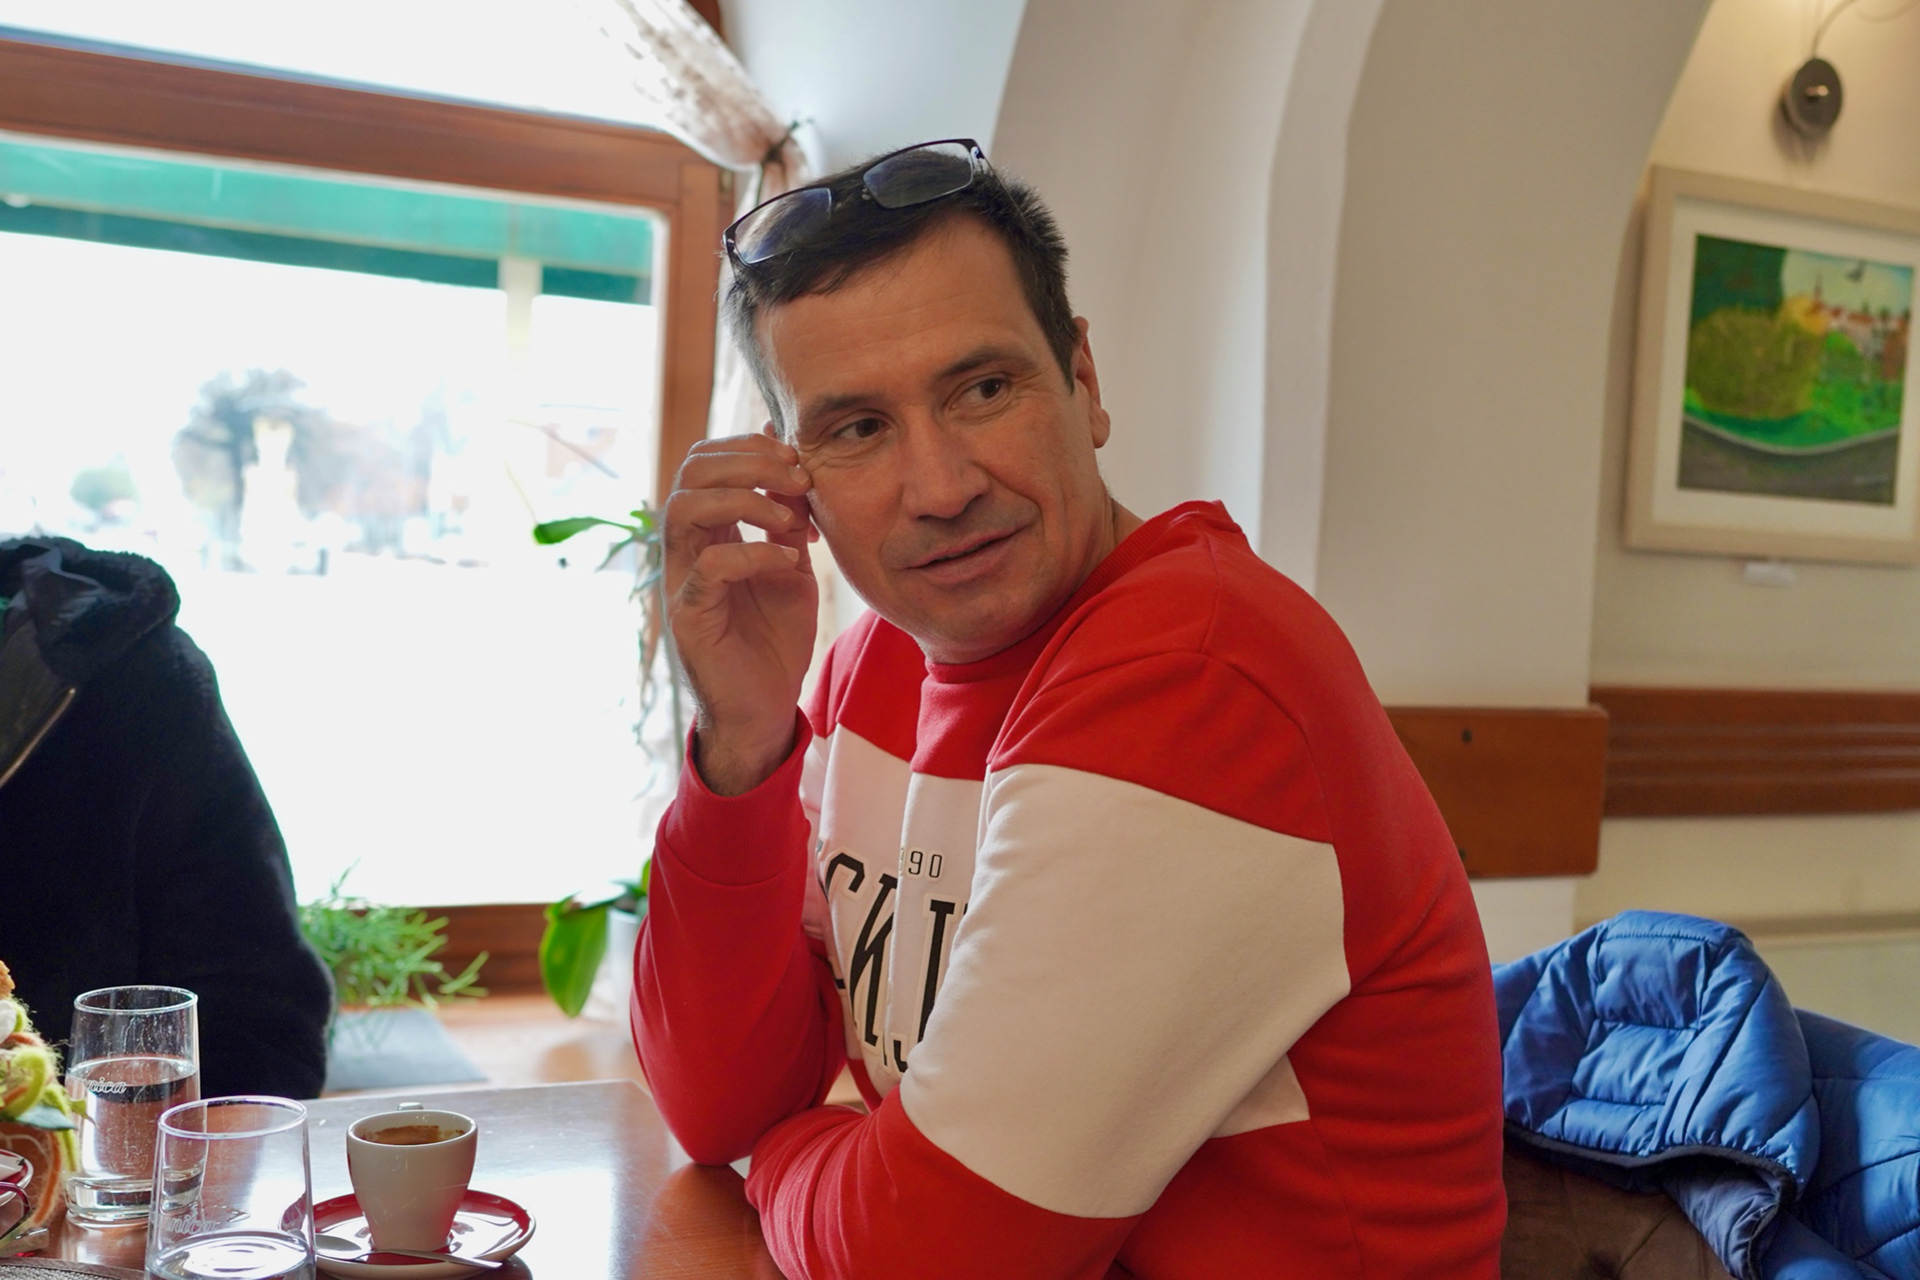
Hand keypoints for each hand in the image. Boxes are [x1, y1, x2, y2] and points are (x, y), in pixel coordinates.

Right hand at [664, 429, 817, 794]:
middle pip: (690, 472)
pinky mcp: (690, 617)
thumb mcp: (791, 566)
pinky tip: (789, 563)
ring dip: (745, 499)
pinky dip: (755, 554)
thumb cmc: (774, 640)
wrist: (765, 709)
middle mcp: (687, 549)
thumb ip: (789, 518)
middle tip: (797, 478)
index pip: (705, 460)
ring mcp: (682, 581)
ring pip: (684, 508)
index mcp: (709, 532)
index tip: (797, 460)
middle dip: (748, 461)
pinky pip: (710, 567)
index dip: (748, 446)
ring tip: (790, 521)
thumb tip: (795, 462)